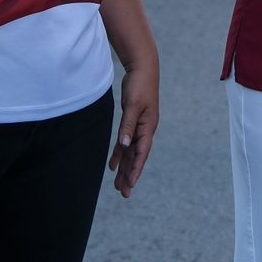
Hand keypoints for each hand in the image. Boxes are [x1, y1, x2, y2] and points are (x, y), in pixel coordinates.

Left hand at [109, 63, 158, 197]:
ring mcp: (139, 126)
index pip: (141, 153)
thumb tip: (126, 145)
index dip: (135, 169)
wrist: (143, 67)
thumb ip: (128, 125)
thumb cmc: (140, 84)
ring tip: (118, 185)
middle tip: (123, 193)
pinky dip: (119, 154)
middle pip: (136, 156)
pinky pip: (125, 142)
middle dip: (130, 175)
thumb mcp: (133, 105)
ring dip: (124, 168)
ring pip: (130, 152)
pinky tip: (113, 165)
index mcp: (148, 127)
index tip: (130, 185)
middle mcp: (145, 129)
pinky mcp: (132, 121)